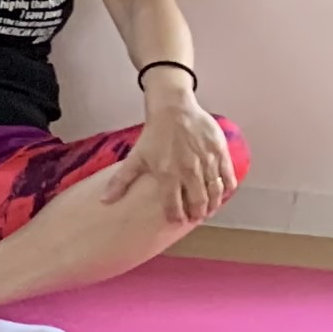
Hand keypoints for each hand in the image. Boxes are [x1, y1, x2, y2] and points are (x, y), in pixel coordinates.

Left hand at [125, 92, 237, 226]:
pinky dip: (228, 186)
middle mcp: (189, 171)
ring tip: (210, 210)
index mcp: (168, 175)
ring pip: (215, 190)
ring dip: (214, 203)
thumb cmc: (154, 135)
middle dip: (198, 213)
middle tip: (196, 218)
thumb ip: (121, 181)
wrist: (174, 110)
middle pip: (198, 201)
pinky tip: (224, 192)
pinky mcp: (219, 152)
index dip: (177, 216)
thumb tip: (104, 201)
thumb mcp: (135, 158)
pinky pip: (228, 174)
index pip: (174, 205)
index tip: (178, 221)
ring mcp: (207, 162)